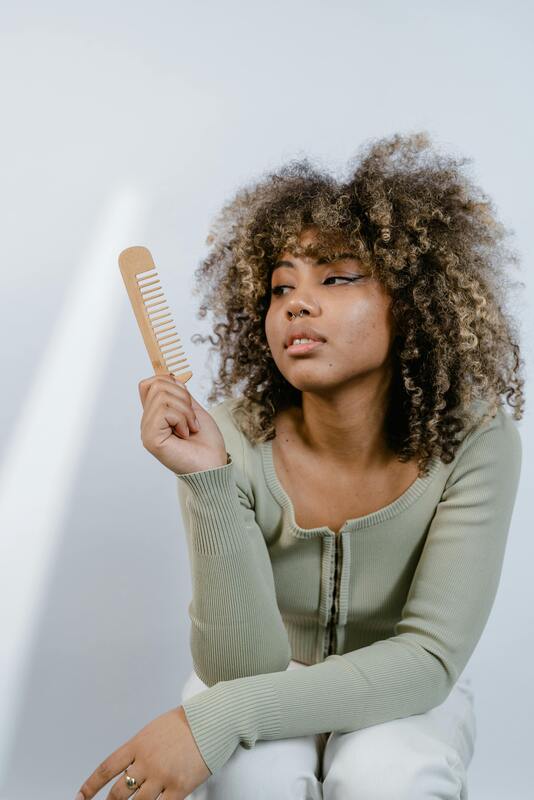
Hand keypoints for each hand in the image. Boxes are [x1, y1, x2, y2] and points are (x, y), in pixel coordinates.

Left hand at [75, 705, 210, 799]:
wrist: (212, 720)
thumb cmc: (186, 722)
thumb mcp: (154, 729)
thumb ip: (140, 749)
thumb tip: (129, 765)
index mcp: (137, 744)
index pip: (107, 769)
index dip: (91, 785)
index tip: (82, 796)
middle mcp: (146, 762)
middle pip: (118, 792)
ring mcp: (162, 776)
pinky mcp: (179, 787)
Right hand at [139, 373, 226, 474]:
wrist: (214, 465)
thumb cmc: (206, 443)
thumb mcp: (194, 410)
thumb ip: (180, 395)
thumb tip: (169, 376)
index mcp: (156, 415)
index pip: (148, 384)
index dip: (168, 382)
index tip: (186, 398)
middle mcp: (148, 422)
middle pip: (157, 385)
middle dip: (183, 397)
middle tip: (192, 419)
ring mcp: (147, 431)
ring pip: (162, 396)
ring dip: (185, 411)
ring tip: (190, 428)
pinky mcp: (151, 438)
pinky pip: (165, 411)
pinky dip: (182, 419)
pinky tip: (185, 434)